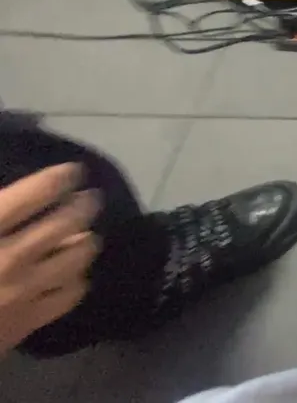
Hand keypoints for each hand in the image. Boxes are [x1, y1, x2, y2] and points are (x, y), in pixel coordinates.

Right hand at [0, 164, 99, 354]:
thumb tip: (12, 196)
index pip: (35, 194)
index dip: (60, 178)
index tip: (72, 172)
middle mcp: (10, 257)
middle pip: (66, 223)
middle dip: (84, 206)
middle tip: (91, 198)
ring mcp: (22, 291)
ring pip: (76, 259)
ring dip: (85, 243)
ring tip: (86, 235)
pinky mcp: (27, 322)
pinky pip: (69, 296)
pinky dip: (76, 281)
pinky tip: (71, 275)